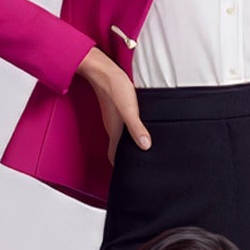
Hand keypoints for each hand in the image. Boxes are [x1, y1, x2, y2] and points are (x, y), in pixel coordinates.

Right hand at [76, 46, 150, 161]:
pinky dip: (128, 136)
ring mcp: (113, 121)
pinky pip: (121, 129)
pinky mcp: (116, 112)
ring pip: (119, 141)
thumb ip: (137, 128)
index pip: (115, 158)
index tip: (128, 179)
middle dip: (125, 162)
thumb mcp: (129, 109)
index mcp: (115, 132)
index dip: (120, 169)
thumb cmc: (115, 87)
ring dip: (127, 148)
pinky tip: (137, 132)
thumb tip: (146, 146)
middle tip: (137, 169)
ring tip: (140, 154)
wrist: (102, 70)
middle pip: (117, 151)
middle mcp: (113, 129)